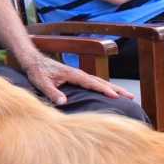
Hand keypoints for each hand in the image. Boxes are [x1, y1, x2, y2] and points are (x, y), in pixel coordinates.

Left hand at [17, 52, 134, 104]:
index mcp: (72, 74)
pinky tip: (108, 92)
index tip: (115, 95)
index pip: (91, 82)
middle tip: (130, 96)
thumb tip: (64, 102)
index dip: (103, 89)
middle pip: (99, 81)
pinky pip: (93, 82)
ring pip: (98, 81)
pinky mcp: (75, 76)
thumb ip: (52, 92)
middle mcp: (77, 73)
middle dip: (115, 88)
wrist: (33, 60)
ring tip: (125, 95)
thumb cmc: (37, 71)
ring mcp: (77, 74)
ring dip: (112, 87)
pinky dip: (103, 86)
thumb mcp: (41, 83)